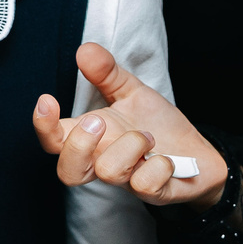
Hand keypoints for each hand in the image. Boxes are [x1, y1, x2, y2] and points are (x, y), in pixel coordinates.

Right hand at [34, 42, 225, 208]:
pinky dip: (159, 166)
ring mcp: (127, 180)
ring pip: (109, 172)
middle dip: (79, 145)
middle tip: (100, 122)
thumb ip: (107, 73)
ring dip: (131, 145)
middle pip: (68, 172)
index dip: (44, 126)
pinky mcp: (153, 192)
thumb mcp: (132, 92)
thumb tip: (85, 50)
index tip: (47, 100)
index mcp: (92, 139)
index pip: (54, 141)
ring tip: (149, 136)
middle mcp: (103, 162)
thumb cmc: (156, 124)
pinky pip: (145, 186)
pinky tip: (168, 159)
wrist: (198, 153)